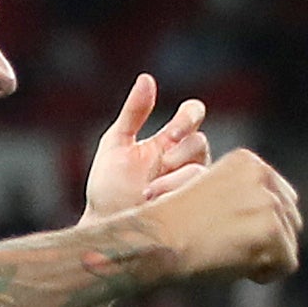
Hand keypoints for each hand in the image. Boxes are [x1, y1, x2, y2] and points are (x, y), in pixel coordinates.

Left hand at [76, 74, 211, 221]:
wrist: (104, 228)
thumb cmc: (107, 189)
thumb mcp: (117, 145)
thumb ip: (134, 113)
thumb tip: (147, 78)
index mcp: (168, 142)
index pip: (193, 114)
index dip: (189, 116)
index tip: (173, 132)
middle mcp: (184, 160)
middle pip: (201, 141)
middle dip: (184, 149)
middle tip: (165, 160)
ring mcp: (191, 184)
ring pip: (202, 169)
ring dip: (176, 178)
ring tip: (148, 193)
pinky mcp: (195, 207)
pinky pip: (203, 194)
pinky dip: (180, 196)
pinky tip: (158, 204)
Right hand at [137, 148, 301, 285]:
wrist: (157, 240)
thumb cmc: (171, 225)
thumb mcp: (206, 191)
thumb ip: (241, 192)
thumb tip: (279, 211)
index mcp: (248, 162)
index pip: (281, 197)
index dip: (260, 224)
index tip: (231, 234)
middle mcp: (264, 177)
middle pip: (290, 219)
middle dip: (267, 240)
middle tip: (230, 250)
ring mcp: (270, 204)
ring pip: (288, 242)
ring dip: (264, 257)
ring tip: (228, 257)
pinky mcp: (271, 232)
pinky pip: (287, 263)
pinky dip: (265, 273)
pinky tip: (235, 267)